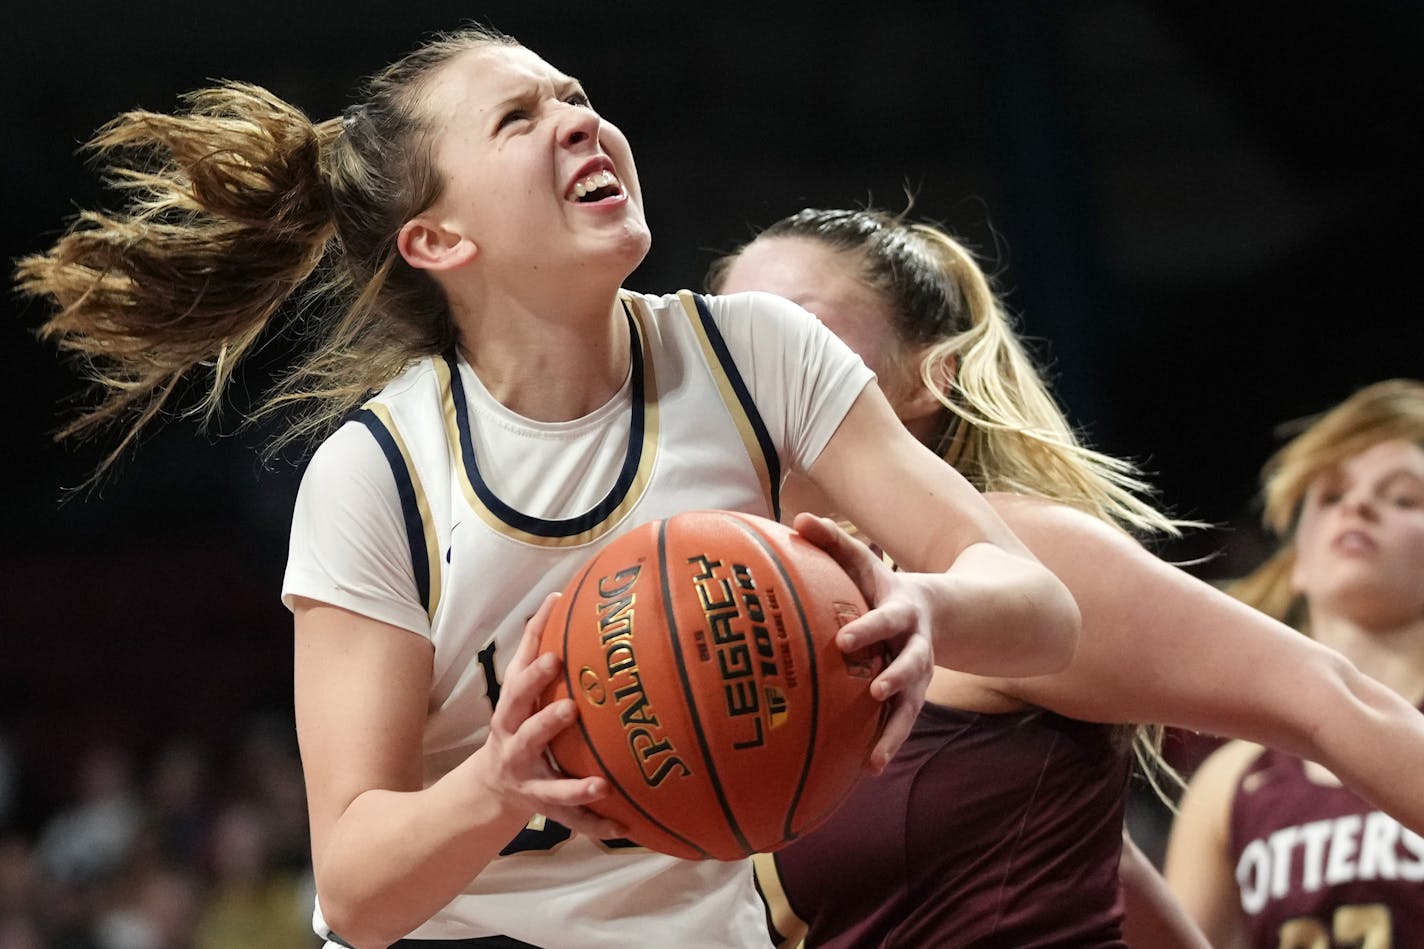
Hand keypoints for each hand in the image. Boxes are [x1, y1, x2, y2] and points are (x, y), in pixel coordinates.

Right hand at [473, 592, 627, 839]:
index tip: (555, 647)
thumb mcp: (519, 688)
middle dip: (546, 720)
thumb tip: (558, 594)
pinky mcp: (546, 810)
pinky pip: (574, 820)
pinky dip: (597, 825)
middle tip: (572, 707)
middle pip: (527, 730)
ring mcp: (530, 782)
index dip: (534, 665)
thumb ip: (536, 646)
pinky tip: (624, 828)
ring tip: (601, 784)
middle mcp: (515, 746)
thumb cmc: (517, 720)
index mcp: (511, 712)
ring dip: (575, 787)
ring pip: (551, 787)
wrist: (492, 785)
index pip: (518, 682)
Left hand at [791, 513, 931, 773]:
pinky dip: (886, 745)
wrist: (938, 611)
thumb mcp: (863, 560)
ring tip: (876, 759)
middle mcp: (916, 647)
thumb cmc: (882, 585)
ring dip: (895, 731)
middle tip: (874, 690)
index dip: (869, 629)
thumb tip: (799, 518)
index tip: (845, 640)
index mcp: (902, 611)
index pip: (887, 619)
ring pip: (911, 706)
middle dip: (895, 678)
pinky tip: (866, 770)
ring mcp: (918, 676)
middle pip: (911, 664)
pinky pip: (900, 724)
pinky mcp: (912, 698)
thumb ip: (834, 540)